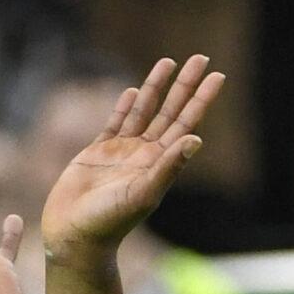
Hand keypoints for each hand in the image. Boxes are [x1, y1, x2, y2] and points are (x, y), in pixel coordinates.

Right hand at [40, 55, 222, 267]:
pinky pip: (115, 123)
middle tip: (200, 57)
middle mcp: (145, 155)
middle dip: (185, 85)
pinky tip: (133, 91)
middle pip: (170, 111)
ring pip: (144, 111)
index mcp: (160, 164)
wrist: (75, 236)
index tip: (218, 75)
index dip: (201, 99)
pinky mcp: (97, 152)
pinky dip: (125, 106)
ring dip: (156, 87)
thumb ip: (168, 167)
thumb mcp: (143, 193)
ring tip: (168, 62)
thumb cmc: (109, 221)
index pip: (187, 124)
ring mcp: (122, 152)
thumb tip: (196, 140)